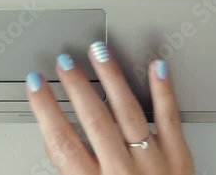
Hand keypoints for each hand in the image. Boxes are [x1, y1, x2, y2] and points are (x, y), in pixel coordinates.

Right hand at [26, 42, 193, 174]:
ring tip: (99, 53)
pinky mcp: (179, 159)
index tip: (35, 85)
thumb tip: (51, 138)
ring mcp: (153, 164)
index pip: (61, 141)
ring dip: (111, 79)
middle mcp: (121, 172)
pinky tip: (155, 68)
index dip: (45, 109)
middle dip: (76, 86)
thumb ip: (68, 169)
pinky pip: (170, 120)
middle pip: (94, 120)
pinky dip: (164, 91)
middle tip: (65, 62)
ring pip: (128, 112)